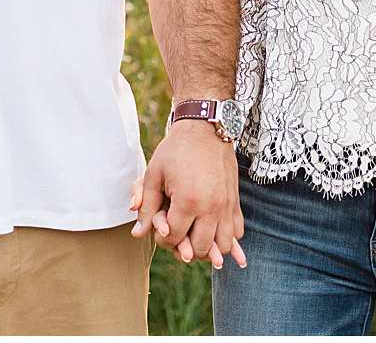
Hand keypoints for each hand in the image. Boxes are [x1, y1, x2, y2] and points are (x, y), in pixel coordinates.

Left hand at [130, 120, 246, 269]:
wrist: (205, 127)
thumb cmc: (175, 150)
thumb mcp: (154, 174)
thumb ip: (146, 206)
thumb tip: (137, 234)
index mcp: (187, 201)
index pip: (174, 238)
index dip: (163, 238)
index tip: (160, 226)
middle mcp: (210, 208)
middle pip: (200, 248)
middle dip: (185, 247)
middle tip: (178, 233)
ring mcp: (226, 205)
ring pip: (223, 245)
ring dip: (209, 247)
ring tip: (196, 235)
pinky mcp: (235, 200)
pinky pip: (238, 231)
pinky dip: (227, 236)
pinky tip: (214, 229)